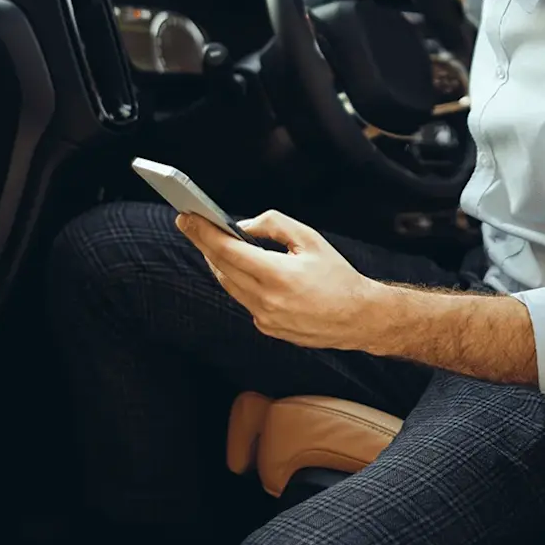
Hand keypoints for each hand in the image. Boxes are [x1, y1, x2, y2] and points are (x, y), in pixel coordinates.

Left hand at [175, 209, 379, 349]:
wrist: (357, 317)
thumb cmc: (337, 275)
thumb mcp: (311, 239)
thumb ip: (274, 226)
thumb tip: (242, 227)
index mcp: (278, 275)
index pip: (228, 251)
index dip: (204, 232)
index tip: (187, 217)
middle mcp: (266, 300)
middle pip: (221, 268)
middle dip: (203, 243)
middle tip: (190, 224)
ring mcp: (265, 318)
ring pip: (228, 286)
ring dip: (218, 263)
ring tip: (211, 243)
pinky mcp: (267, 328)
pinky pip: (244, 300)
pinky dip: (238, 281)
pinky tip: (241, 268)